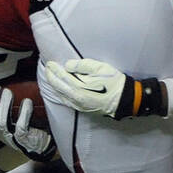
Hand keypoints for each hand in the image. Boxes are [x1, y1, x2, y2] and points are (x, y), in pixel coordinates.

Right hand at [0, 85, 57, 160]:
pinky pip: (20, 126)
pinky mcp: (22, 140)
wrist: (40, 147)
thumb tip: (9, 88)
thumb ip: (9, 109)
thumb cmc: (27, 131)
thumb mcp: (13, 121)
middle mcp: (0, 133)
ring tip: (8, 92)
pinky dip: (24, 113)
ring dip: (5, 105)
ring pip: (2, 121)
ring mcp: (10, 138)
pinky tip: (27, 102)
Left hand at [43, 59, 169, 119]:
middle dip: (51, 77)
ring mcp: (79, 106)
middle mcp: (76, 99)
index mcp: (79, 89)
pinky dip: (61, 94)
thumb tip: (68, 66)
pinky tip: (60, 90)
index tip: (49, 63)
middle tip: (47, 68)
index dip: (54, 70)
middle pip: (58, 87)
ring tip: (50, 77)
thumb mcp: (100, 69)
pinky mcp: (83, 109)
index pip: (62, 78)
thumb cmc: (114, 82)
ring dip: (54, 86)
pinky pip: (67, 101)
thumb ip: (82, 66)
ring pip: (61, 96)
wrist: (125, 100)